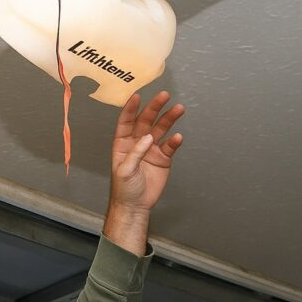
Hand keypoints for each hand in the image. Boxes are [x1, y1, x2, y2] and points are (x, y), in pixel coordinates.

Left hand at [109, 91, 185, 212]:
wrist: (135, 205)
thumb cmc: (123, 188)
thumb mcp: (124, 170)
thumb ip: (135, 153)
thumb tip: (147, 138)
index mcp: (122, 144)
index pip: (126, 122)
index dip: (131, 109)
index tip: (137, 96)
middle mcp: (137, 143)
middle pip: (146, 121)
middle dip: (154, 108)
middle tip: (164, 96)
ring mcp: (151, 149)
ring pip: (161, 129)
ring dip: (169, 119)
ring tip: (178, 109)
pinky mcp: (163, 158)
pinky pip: (170, 146)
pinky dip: (174, 141)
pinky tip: (177, 137)